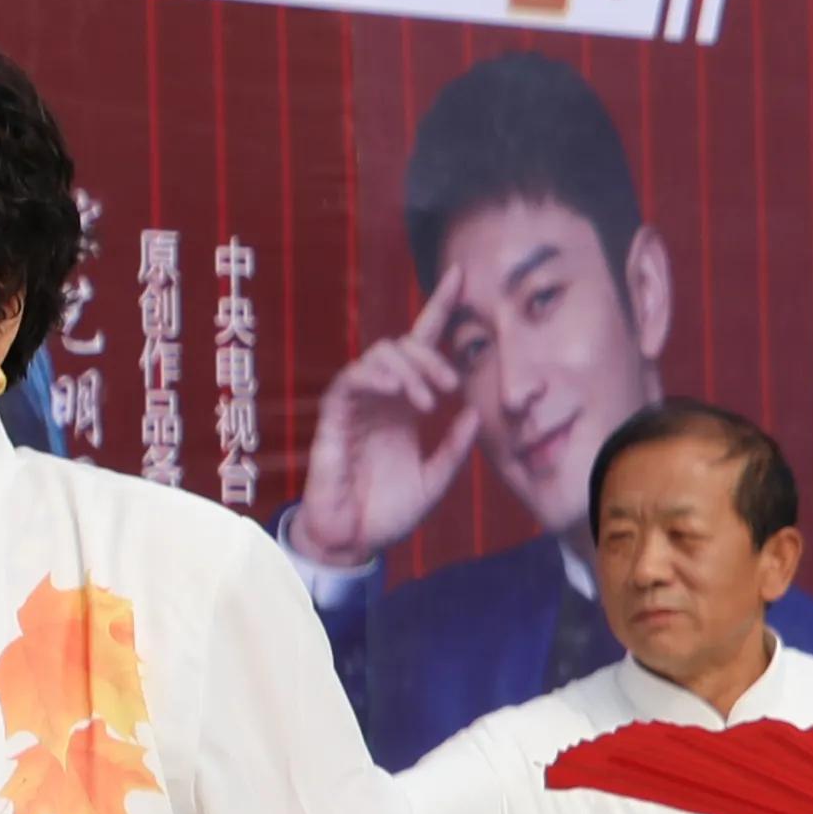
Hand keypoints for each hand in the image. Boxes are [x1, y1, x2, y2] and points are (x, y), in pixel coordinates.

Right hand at [285, 295, 480, 567]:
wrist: (355, 539)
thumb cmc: (390, 511)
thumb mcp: (437, 478)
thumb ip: (456, 445)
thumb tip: (476, 408)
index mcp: (407, 406)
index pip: (424, 346)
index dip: (441, 307)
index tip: (462, 274)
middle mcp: (383, 397)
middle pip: (404, 344)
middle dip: (431, 354)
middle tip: (450, 385)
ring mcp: (358, 403)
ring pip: (380, 355)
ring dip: (410, 368)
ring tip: (428, 400)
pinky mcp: (335, 415)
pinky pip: (353, 378)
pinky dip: (379, 377)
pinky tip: (401, 394)